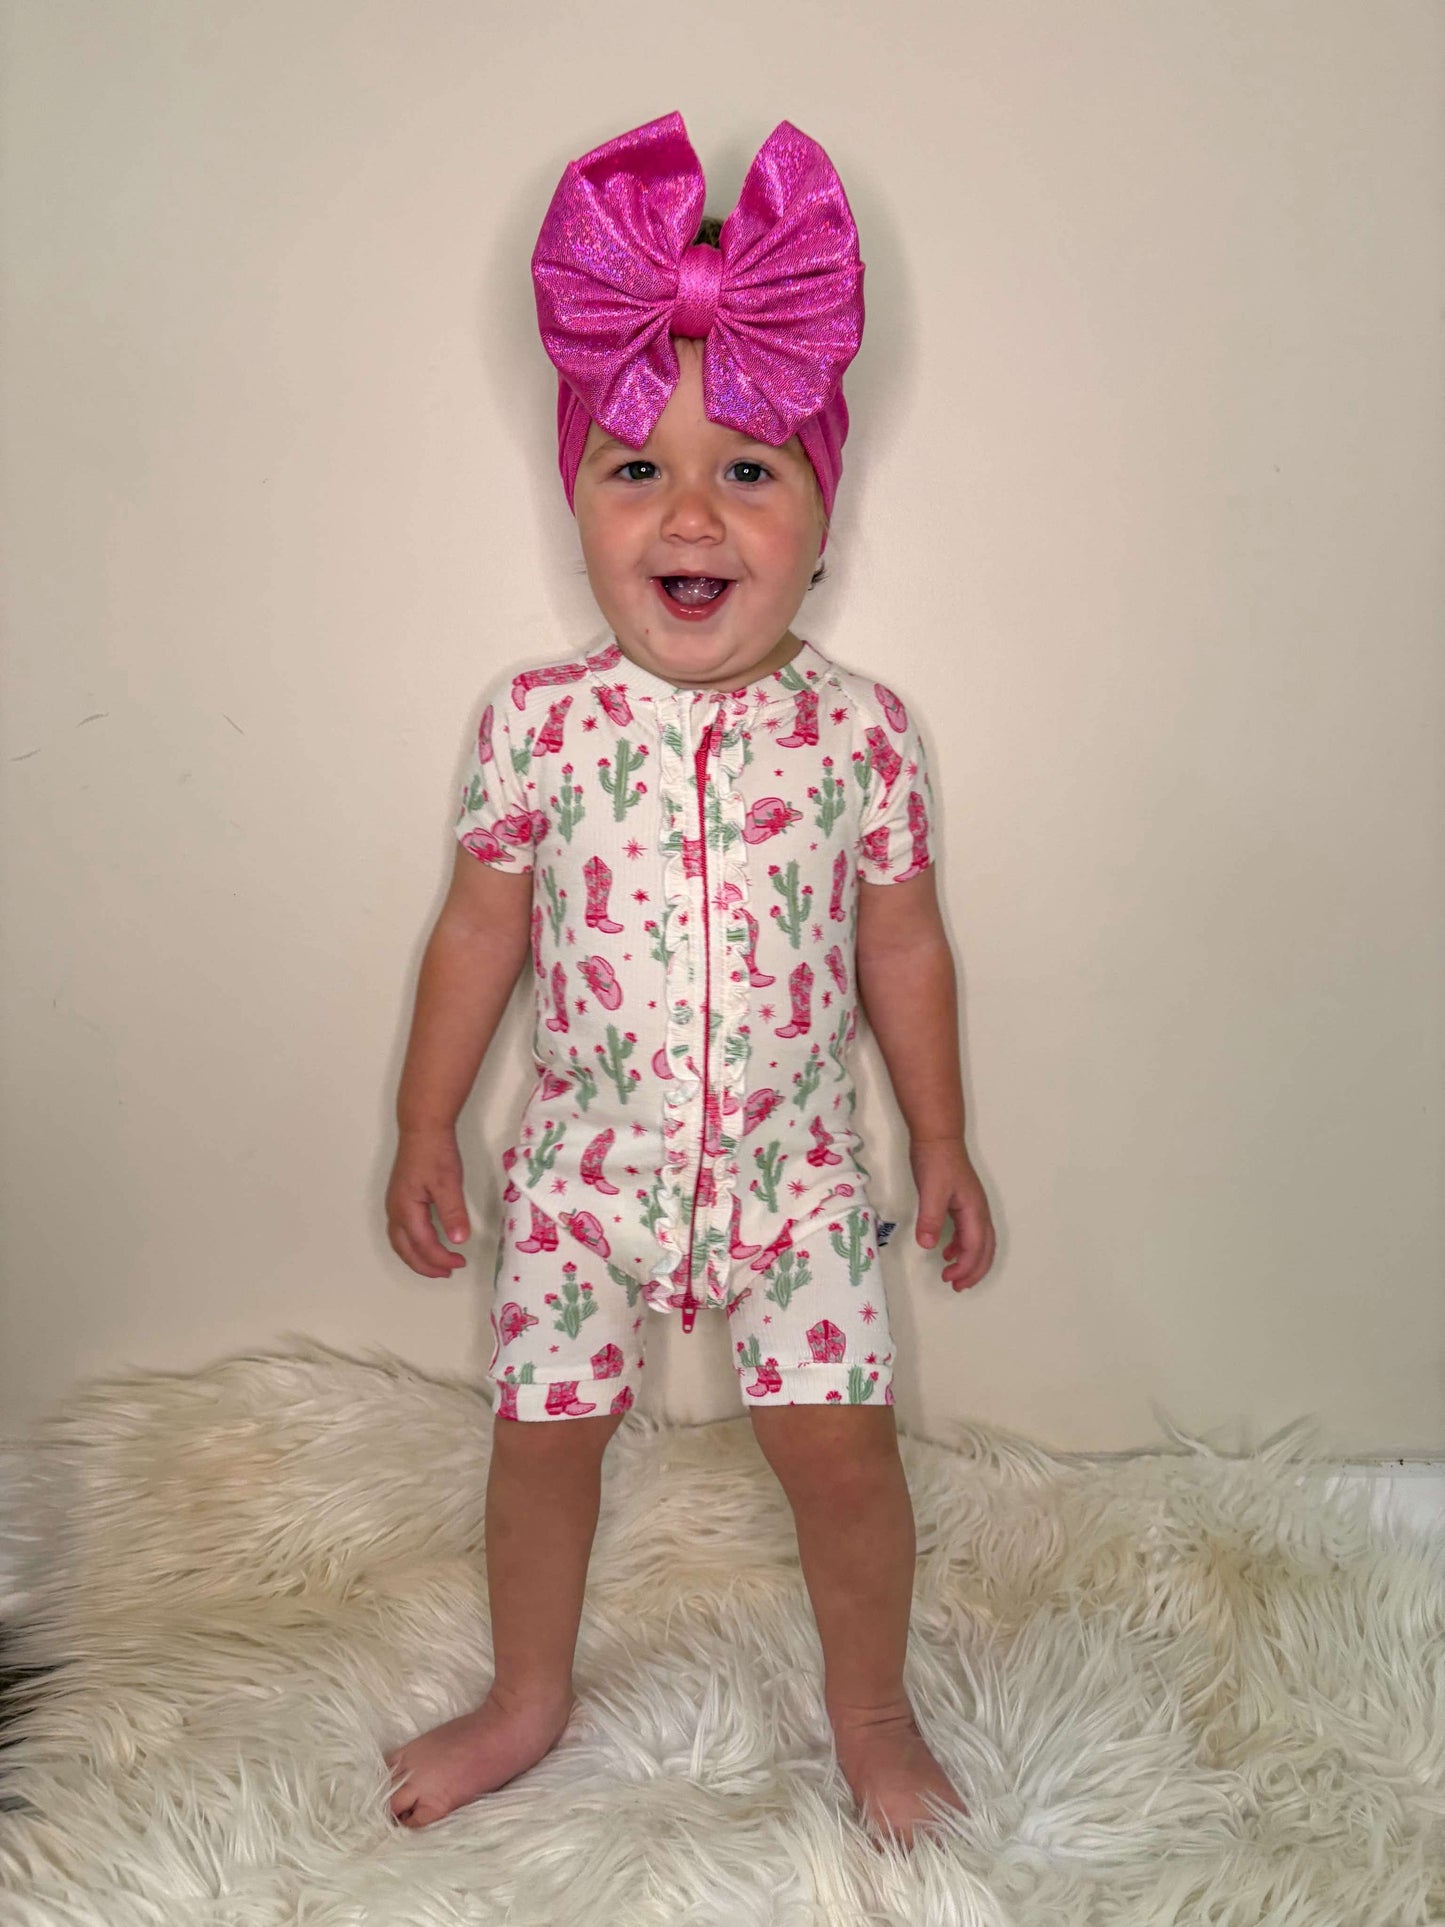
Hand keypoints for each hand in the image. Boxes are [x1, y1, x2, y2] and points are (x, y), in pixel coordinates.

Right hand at [386, 1126, 471, 1278]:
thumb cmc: (436, 1153)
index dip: (442, 1258)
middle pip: (405, 1250)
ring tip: (437, 1265)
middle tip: (447, 1272)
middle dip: (425, 1266)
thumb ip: (452, 1212)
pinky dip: (412, 1245)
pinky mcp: (399, 1199)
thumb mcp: (448, 1182)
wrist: (423, 1129)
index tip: (461, 1262)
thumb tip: (458, 1241)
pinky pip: (401, 1232)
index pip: (424, 1245)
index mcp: (406, 1209)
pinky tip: (426, 1244)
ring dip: (417, 1257)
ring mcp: (394, 1205)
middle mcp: (395, 1211)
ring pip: (400, 1242)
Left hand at [907, 1137, 994, 1291]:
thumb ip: (930, 1218)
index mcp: (974, 1210)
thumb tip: (927, 1245)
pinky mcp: (962, 1202)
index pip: (975, 1247)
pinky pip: (969, 1231)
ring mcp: (972, 1206)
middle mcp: (978, 1211)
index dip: (965, 1267)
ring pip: (979, 1241)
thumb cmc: (935, 1161)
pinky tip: (947, 1251)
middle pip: (985, 1248)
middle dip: (974, 1270)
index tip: (950, 1280)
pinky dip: (961, 1246)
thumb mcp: (931, 1190)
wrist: (937, 1136)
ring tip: (953, 1276)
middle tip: (957, 1286)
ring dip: (970, 1260)